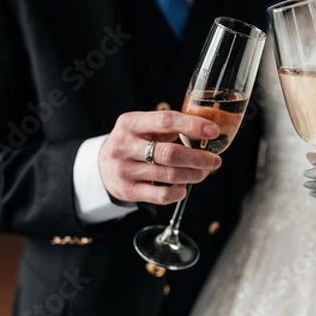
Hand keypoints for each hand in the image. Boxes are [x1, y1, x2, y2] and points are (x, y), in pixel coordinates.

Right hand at [99, 111, 221, 205]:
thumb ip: (167, 127)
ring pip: (170, 175)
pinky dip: (179, 191)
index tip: (213, 132)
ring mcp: (125, 170)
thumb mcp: (142, 127)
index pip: (166, 121)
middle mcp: (125, 146)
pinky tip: (183, 186)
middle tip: (214, 160)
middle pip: (170, 153)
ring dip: (194, 174)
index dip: (193, 126)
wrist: (100, 167)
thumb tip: (205, 130)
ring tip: (204, 172)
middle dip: (198, 158)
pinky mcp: (128, 191)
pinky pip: (162, 195)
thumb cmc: (131, 143)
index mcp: (130, 123)